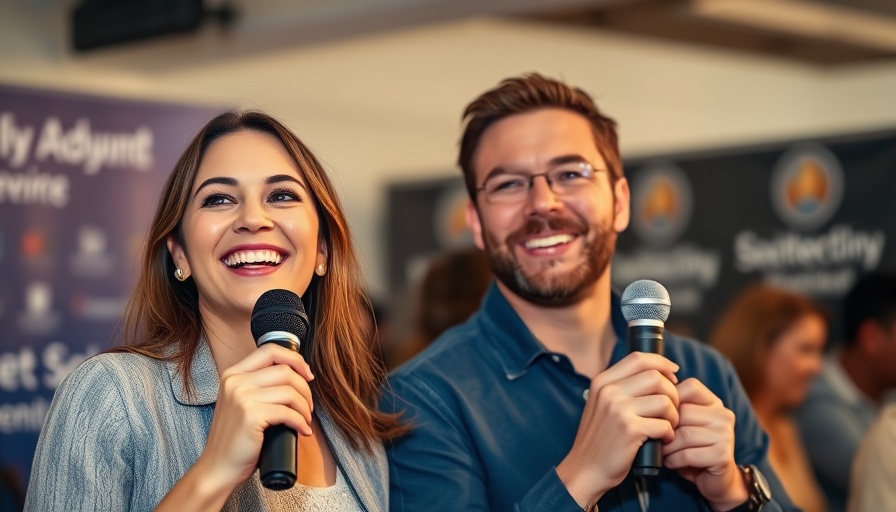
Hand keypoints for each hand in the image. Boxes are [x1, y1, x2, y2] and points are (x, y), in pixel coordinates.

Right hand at [195, 343, 314, 491]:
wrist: (217, 467)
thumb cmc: (236, 438)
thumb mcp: (241, 402)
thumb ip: (259, 385)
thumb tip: (297, 376)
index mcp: (233, 373)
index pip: (270, 350)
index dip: (295, 359)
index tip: (308, 375)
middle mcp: (235, 381)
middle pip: (285, 370)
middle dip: (305, 388)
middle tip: (308, 406)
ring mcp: (241, 397)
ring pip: (290, 391)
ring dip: (305, 407)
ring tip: (305, 419)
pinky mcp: (250, 415)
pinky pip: (288, 412)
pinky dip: (301, 422)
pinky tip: (302, 430)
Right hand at [557, 352, 679, 507]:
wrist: (584, 469)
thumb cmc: (599, 438)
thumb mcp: (602, 404)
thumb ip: (622, 387)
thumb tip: (657, 374)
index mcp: (602, 381)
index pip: (639, 358)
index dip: (662, 363)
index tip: (673, 376)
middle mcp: (609, 391)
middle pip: (656, 377)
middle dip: (672, 392)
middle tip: (672, 409)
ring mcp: (618, 409)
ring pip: (664, 400)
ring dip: (674, 415)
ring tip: (668, 425)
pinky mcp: (630, 430)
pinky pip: (664, 424)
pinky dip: (669, 433)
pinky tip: (662, 439)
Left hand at [662, 378, 747, 510]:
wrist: (716, 480)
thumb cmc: (693, 448)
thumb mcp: (685, 424)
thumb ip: (674, 408)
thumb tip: (648, 396)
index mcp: (714, 402)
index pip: (690, 386)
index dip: (670, 399)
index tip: (660, 415)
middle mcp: (723, 415)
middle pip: (683, 411)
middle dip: (665, 427)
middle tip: (656, 437)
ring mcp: (725, 435)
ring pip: (684, 434)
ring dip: (667, 446)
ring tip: (662, 452)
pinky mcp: (722, 456)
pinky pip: (688, 454)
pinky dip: (674, 460)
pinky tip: (671, 462)